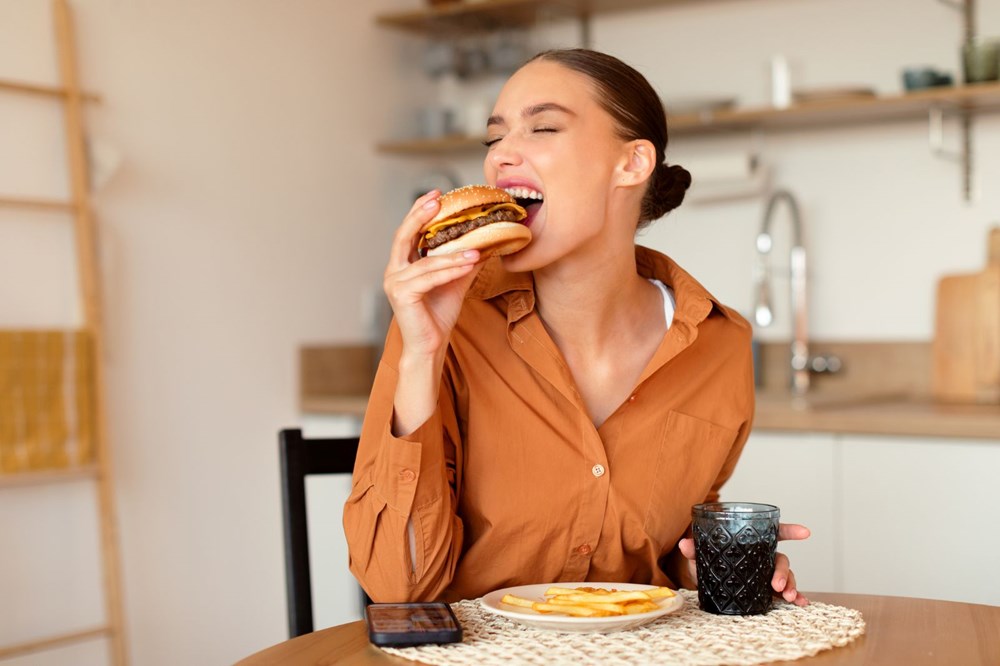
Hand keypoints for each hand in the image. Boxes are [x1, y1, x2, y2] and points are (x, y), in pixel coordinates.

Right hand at [383, 190, 481, 357]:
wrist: (431, 346)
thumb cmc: (438, 315)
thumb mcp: (455, 281)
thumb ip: (463, 261)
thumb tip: (486, 242)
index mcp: (402, 265)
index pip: (408, 232)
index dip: (419, 212)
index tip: (437, 195)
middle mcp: (393, 271)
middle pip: (404, 236)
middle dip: (421, 215)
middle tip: (439, 200)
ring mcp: (394, 283)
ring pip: (426, 261)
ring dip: (453, 253)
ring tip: (476, 248)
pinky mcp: (402, 295)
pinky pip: (430, 277)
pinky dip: (451, 269)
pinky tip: (469, 263)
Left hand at [678, 522, 811, 606]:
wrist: (706, 584)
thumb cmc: (707, 564)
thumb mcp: (701, 557)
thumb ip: (695, 550)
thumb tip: (685, 544)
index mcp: (750, 543)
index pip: (773, 532)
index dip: (790, 530)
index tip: (805, 532)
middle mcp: (762, 557)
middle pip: (780, 558)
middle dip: (783, 571)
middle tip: (777, 585)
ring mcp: (766, 573)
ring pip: (786, 575)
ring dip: (791, 585)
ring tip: (788, 597)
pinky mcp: (767, 589)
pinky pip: (786, 592)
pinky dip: (796, 597)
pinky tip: (801, 603)